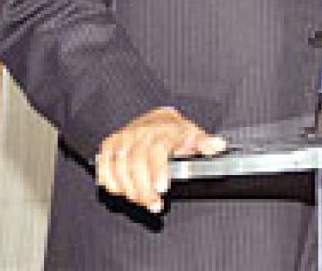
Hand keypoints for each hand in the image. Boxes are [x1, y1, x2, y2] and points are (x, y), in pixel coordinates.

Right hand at [95, 107, 225, 213]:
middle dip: (143, 188)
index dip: (157, 171)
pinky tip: (122, 191)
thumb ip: (204, 143)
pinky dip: (110, 181)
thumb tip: (217, 146)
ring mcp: (123, 137)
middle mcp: (141, 131)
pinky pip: (104, 165)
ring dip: (128, 189)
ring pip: (119, 166)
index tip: (161, 189)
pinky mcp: (110, 144)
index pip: (157, 150)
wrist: (158, 117)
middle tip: (153, 203)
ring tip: (142, 201)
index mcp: (164, 128)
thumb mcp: (194, 133)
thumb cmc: (176, 130)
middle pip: (136, 162)